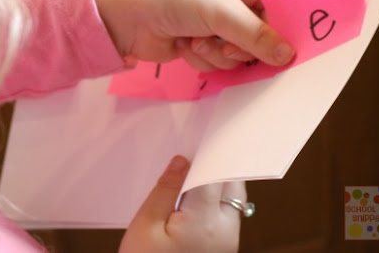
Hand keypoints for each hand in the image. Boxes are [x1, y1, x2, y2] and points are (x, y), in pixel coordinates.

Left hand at [92, 0, 294, 70]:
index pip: (278, 4)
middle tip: (224, 42)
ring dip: (216, 52)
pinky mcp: (196, 42)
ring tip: (194, 38)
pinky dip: (199, 56)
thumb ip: (257, 36)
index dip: (281, 28)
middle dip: (239, 45)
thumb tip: (289, 55)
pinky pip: (214, 60)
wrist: (122, 12)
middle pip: (259, 35)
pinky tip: (181, 43)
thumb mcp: (220, 11)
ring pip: (236, 53)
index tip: (285, 51)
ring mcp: (213, 22)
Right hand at [119, 156, 243, 252]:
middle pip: (232, 183)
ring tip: (191, 174)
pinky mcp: (226, 248)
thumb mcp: (145, 226)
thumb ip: (165, 190)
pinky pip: (228, 213)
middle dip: (217, 164)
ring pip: (233, 197)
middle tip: (196, 151)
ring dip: (218, 182)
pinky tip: (195, 197)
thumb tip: (181, 161)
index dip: (208, 152)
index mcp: (206, 220)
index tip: (200, 137)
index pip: (216, 172)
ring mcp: (229, 240)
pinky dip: (217, 200)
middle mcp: (226, 229)